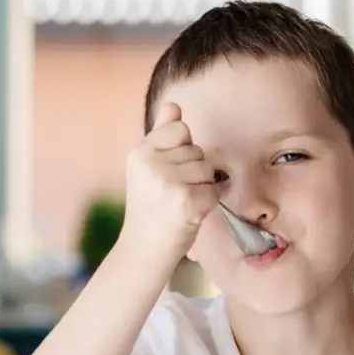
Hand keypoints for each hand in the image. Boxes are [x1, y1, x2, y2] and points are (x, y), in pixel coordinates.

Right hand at [118, 102, 217, 258]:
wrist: (143, 249)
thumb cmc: (151, 207)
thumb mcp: (149, 167)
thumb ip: (162, 134)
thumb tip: (174, 105)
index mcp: (140, 152)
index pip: (180, 129)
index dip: (183, 150)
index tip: (169, 171)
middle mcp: (150, 163)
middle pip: (197, 151)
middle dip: (193, 172)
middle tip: (172, 193)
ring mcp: (167, 182)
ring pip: (207, 170)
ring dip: (201, 188)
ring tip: (180, 203)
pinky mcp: (185, 201)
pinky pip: (214, 191)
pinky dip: (207, 204)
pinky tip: (189, 213)